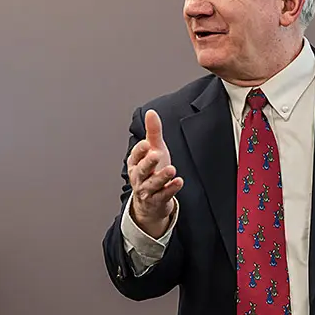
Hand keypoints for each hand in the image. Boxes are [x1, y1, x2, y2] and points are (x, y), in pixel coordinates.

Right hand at [127, 110, 182, 237]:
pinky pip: (163, 195)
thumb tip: (151, 112)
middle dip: (148, 162)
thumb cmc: (152, 172)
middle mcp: (139, 177)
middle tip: (156, 154)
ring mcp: (147, 190)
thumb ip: (153, 132)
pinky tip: (179, 182)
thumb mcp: (154, 150)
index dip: (140, 150)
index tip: (147, 143)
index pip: (136, 155)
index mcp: (135, 163)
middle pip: (142, 169)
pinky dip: (170, 189)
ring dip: (161, 177)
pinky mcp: (157, 200)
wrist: (151, 202)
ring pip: (152, 184)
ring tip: (171, 169)